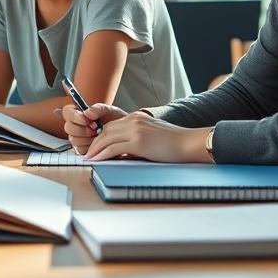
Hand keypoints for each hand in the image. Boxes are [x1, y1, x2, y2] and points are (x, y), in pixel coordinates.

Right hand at [61, 103, 127, 154]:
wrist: (124, 132)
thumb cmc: (115, 119)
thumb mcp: (108, 110)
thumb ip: (97, 109)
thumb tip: (87, 112)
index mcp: (78, 113)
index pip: (66, 112)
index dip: (74, 116)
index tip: (86, 119)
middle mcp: (76, 125)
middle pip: (68, 128)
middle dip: (82, 129)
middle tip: (95, 128)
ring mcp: (78, 138)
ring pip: (74, 140)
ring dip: (86, 138)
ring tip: (98, 135)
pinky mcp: (83, 149)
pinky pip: (81, 150)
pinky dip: (90, 147)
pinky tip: (98, 143)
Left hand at [81, 111, 211, 162]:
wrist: (189, 143)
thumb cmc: (175, 143)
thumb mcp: (152, 136)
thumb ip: (136, 140)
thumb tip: (123, 153)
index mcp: (138, 117)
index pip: (112, 126)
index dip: (100, 137)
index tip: (94, 147)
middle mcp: (134, 120)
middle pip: (106, 131)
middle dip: (95, 143)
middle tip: (87, 154)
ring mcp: (135, 130)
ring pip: (106, 138)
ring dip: (95, 149)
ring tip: (88, 159)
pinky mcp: (138, 141)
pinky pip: (113, 147)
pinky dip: (102, 154)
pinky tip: (97, 160)